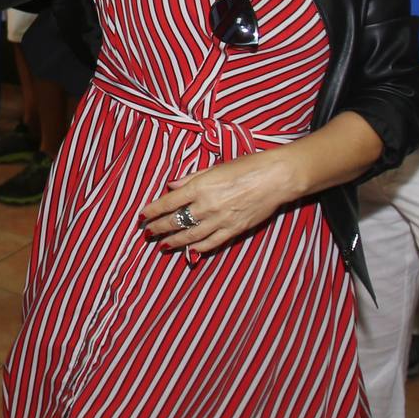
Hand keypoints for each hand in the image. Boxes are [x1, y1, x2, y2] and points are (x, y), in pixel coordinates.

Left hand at [138, 152, 298, 255]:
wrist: (276, 178)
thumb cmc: (247, 166)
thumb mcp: (215, 167)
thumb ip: (191, 178)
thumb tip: (172, 185)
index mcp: (199, 187)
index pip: (168, 203)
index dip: (153, 211)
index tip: (142, 216)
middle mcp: (206, 206)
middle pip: (175, 221)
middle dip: (159, 228)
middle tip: (147, 233)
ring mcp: (220, 220)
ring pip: (190, 236)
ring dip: (174, 241)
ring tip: (162, 244)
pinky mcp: (234, 230)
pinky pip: (212, 243)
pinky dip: (199, 248)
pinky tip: (190, 251)